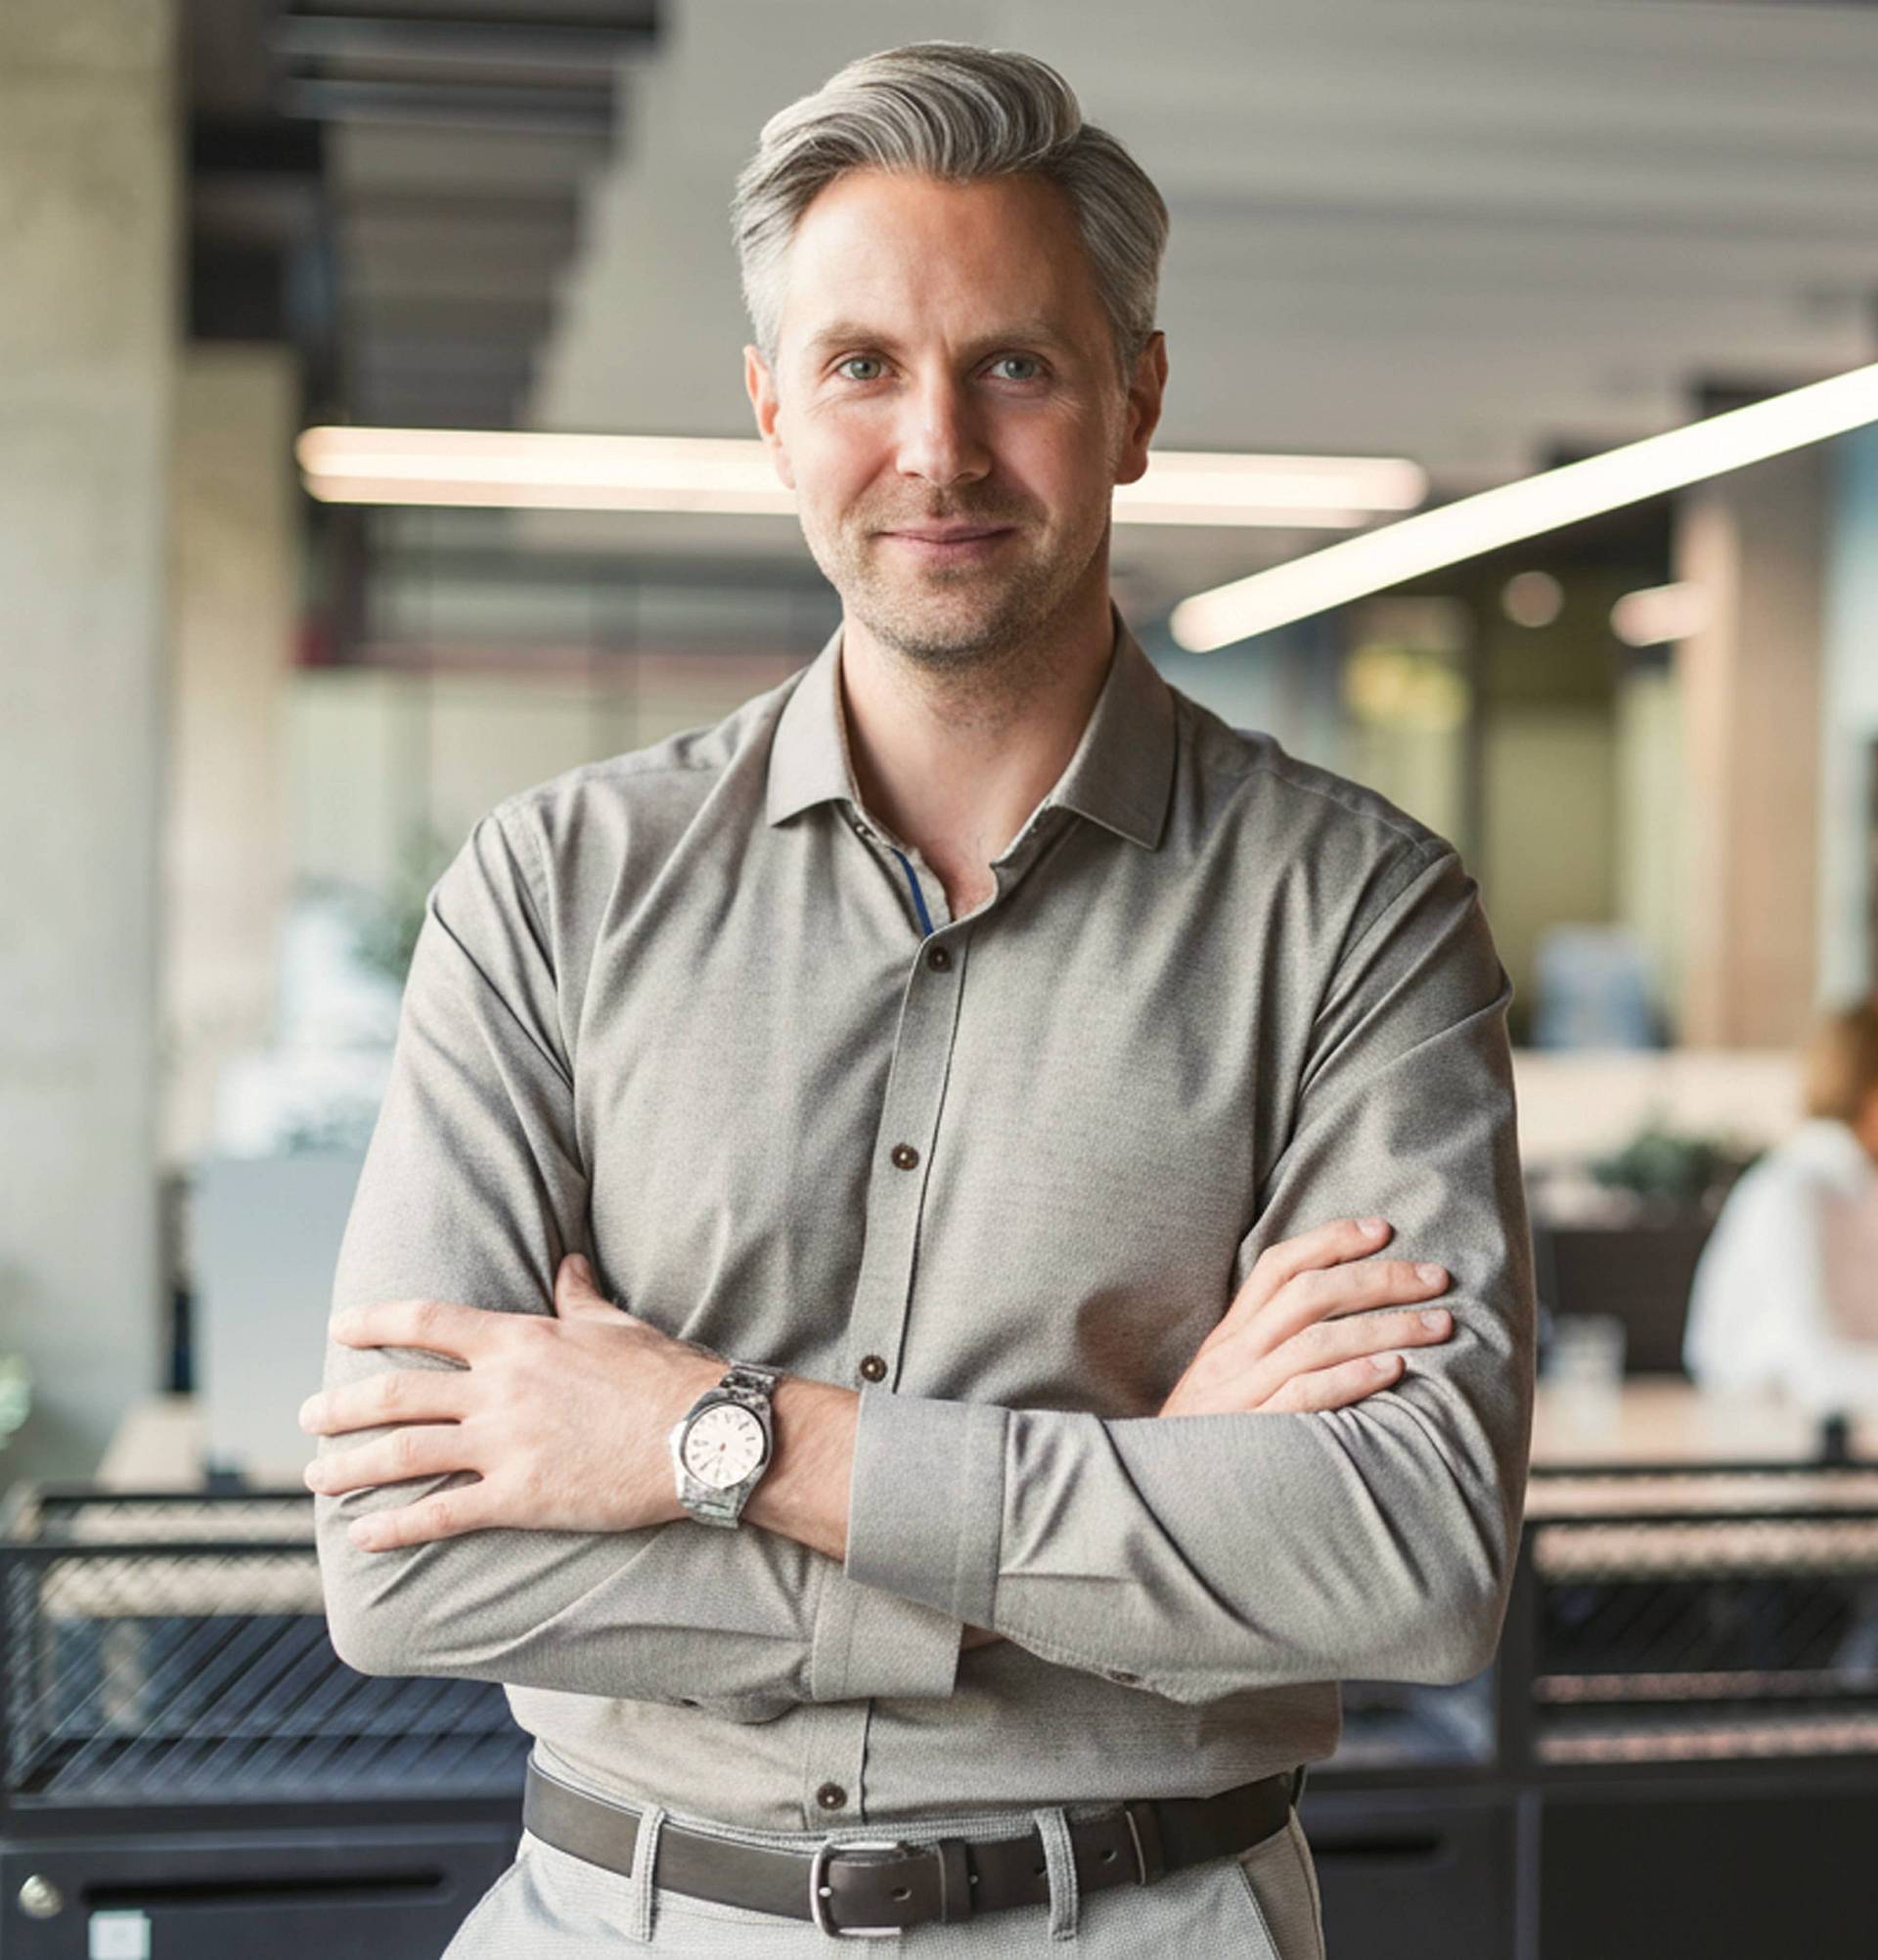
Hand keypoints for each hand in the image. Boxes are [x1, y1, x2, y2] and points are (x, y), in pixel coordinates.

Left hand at [299, 1255, 725, 1549]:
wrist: (702, 1435)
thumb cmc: (665, 1376)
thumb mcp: (616, 1325)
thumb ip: (578, 1297)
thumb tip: (567, 1262)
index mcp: (519, 1339)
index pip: (427, 1320)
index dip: (374, 1321)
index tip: (339, 1328)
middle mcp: (499, 1389)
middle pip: (396, 1392)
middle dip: (342, 1406)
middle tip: (308, 1418)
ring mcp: (506, 1445)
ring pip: (404, 1454)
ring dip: (350, 1466)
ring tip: (316, 1478)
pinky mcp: (521, 1498)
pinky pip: (443, 1514)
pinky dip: (397, 1528)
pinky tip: (366, 1538)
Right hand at [1158, 1217, 1451, 1417]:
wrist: (1158, 1498)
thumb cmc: (1210, 1442)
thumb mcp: (1227, 1385)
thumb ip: (1269, 1353)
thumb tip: (1339, 1323)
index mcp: (1229, 1337)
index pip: (1277, 1267)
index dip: (1330, 1241)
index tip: (1382, 1229)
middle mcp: (1232, 1356)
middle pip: (1308, 1294)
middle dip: (1378, 1279)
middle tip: (1436, 1277)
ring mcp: (1238, 1395)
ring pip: (1314, 1341)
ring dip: (1384, 1327)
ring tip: (1438, 1325)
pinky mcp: (1249, 1435)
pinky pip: (1302, 1396)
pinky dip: (1350, 1379)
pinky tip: (1393, 1370)